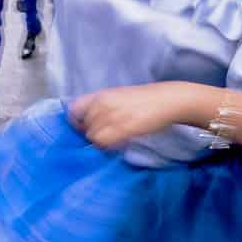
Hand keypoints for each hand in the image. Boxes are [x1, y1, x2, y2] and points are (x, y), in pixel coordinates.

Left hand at [69, 81, 204, 150]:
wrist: (167, 100)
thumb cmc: (145, 99)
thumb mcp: (119, 96)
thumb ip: (103, 106)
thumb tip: (90, 123)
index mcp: (101, 94)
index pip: (74, 109)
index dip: (76, 121)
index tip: (83, 128)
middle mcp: (103, 104)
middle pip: (83, 126)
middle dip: (89, 133)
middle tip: (103, 137)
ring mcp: (112, 116)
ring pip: (92, 136)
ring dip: (98, 142)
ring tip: (112, 141)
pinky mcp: (123, 128)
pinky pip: (104, 142)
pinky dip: (107, 146)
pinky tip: (118, 143)